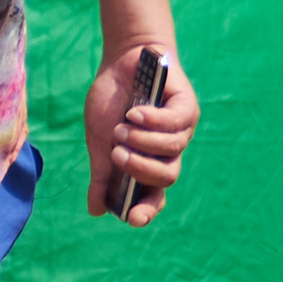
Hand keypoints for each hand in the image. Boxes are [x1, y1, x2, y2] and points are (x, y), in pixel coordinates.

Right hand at [85, 42, 199, 225]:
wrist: (122, 64)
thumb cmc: (111, 105)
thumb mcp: (100, 143)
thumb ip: (102, 175)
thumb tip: (96, 211)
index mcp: (146, 165)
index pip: (154, 196)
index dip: (147, 210)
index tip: (132, 218)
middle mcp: (167, 152)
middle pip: (167, 177)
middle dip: (140, 169)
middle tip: (117, 154)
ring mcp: (180, 130)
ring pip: (173, 150)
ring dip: (143, 142)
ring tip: (121, 128)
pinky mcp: (187, 108)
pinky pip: (177, 122)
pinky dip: (153, 121)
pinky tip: (135, 114)